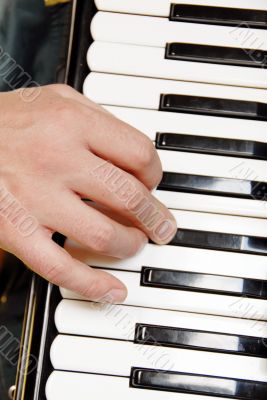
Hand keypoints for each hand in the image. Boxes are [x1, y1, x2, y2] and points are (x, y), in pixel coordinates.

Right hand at [0, 85, 176, 302]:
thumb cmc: (5, 120)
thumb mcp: (54, 98)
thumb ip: (97, 118)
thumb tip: (132, 151)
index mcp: (72, 122)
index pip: (139, 154)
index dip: (154, 174)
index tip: (151, 184)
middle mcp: (57, 159)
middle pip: (129, 197)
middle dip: (155, 217)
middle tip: (162, 226)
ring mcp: (36, 198)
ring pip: (103, 234)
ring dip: (130, 245)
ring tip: (134, 244)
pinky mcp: (16, 231)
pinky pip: (60, 267)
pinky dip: (92, 284)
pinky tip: (113, 290)